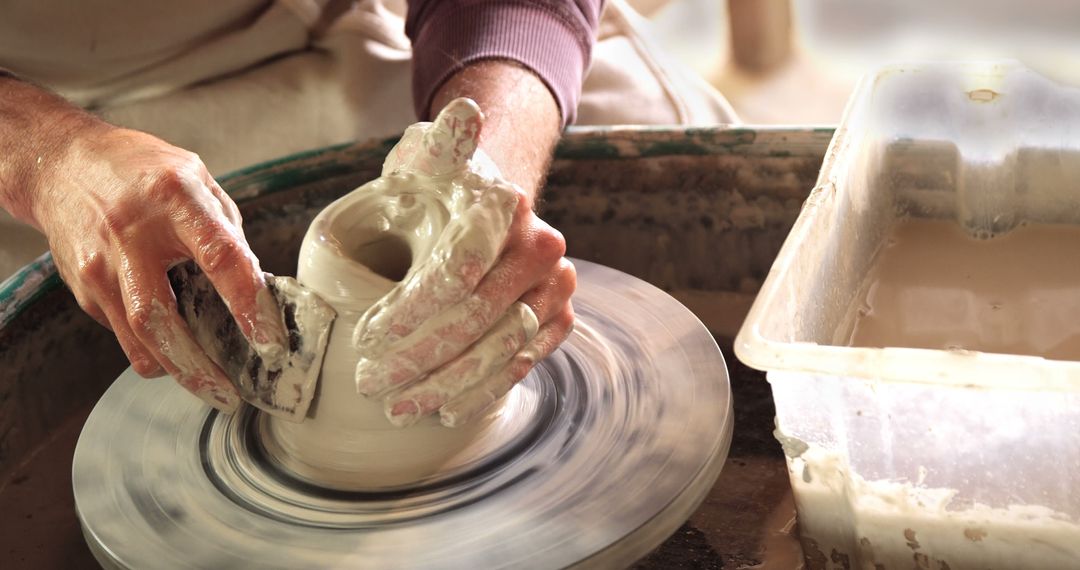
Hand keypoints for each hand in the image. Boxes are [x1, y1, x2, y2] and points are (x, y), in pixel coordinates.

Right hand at [31, 124, 286, 410]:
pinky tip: (174, 349)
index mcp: (175, 198)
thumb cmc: (142, 171)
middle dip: (197, 366)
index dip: (248, 303)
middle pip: (160, 317)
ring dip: (176, 370)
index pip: (220, 257)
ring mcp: (100, 265)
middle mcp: (131, 235)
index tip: (269, 339)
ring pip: (136, 337)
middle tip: (229, 394)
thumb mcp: (198, 181)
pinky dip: (152, 347)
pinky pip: (123, 331)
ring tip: (210, 387)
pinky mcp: (84, 287)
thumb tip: (257, 288)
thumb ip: (227, 233)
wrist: (63, 164)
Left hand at [351, 99, 575, 426]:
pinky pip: (522, 366)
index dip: (409, 311)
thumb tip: (462, 116)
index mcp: (505, 207)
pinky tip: (442, 410)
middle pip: (476, 319)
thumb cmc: (447, 189)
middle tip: (369, 381)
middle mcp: (542, 248)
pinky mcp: (560, 319)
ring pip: (500, 351)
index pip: (458, 270)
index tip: (364, 337)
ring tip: (397, 407)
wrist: (497, 207)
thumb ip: (441, 143)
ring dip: (445, 387)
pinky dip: (481, 392)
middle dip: (417, 358)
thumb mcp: (433, 159)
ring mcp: (556, 288)